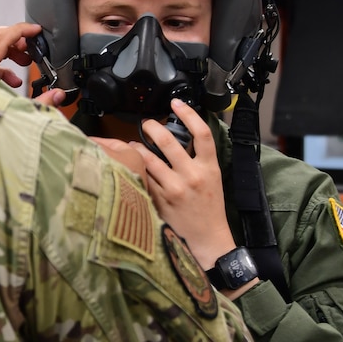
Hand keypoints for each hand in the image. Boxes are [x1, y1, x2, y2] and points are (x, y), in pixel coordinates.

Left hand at [0, 22, 64, 106]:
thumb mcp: (13, 113)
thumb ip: (38, 104)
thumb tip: (57, 95)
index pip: (2, 37)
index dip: (21, 30)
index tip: (35, 30)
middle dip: (13, 37)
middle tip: (29, 46)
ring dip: (8, 50)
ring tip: (24, 62)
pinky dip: (1, 64)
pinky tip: (13, 80)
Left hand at [127, 99, 236, 270]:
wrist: (208, 238)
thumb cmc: (210, 207)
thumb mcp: (212, 178)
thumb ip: (198, 159)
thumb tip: (181, 137)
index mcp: (209, 167)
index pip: (202, 133)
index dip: (188, 114)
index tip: (176, 103)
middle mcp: (192, 175)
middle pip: (167, 141)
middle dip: (152, 127)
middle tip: (147, 123)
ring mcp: (174, 188)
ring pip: (148, 159)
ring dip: (136, 148)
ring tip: (133, 145)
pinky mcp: (160, 200)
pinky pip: (143, 178)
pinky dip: (135, 169)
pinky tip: (130, 165)